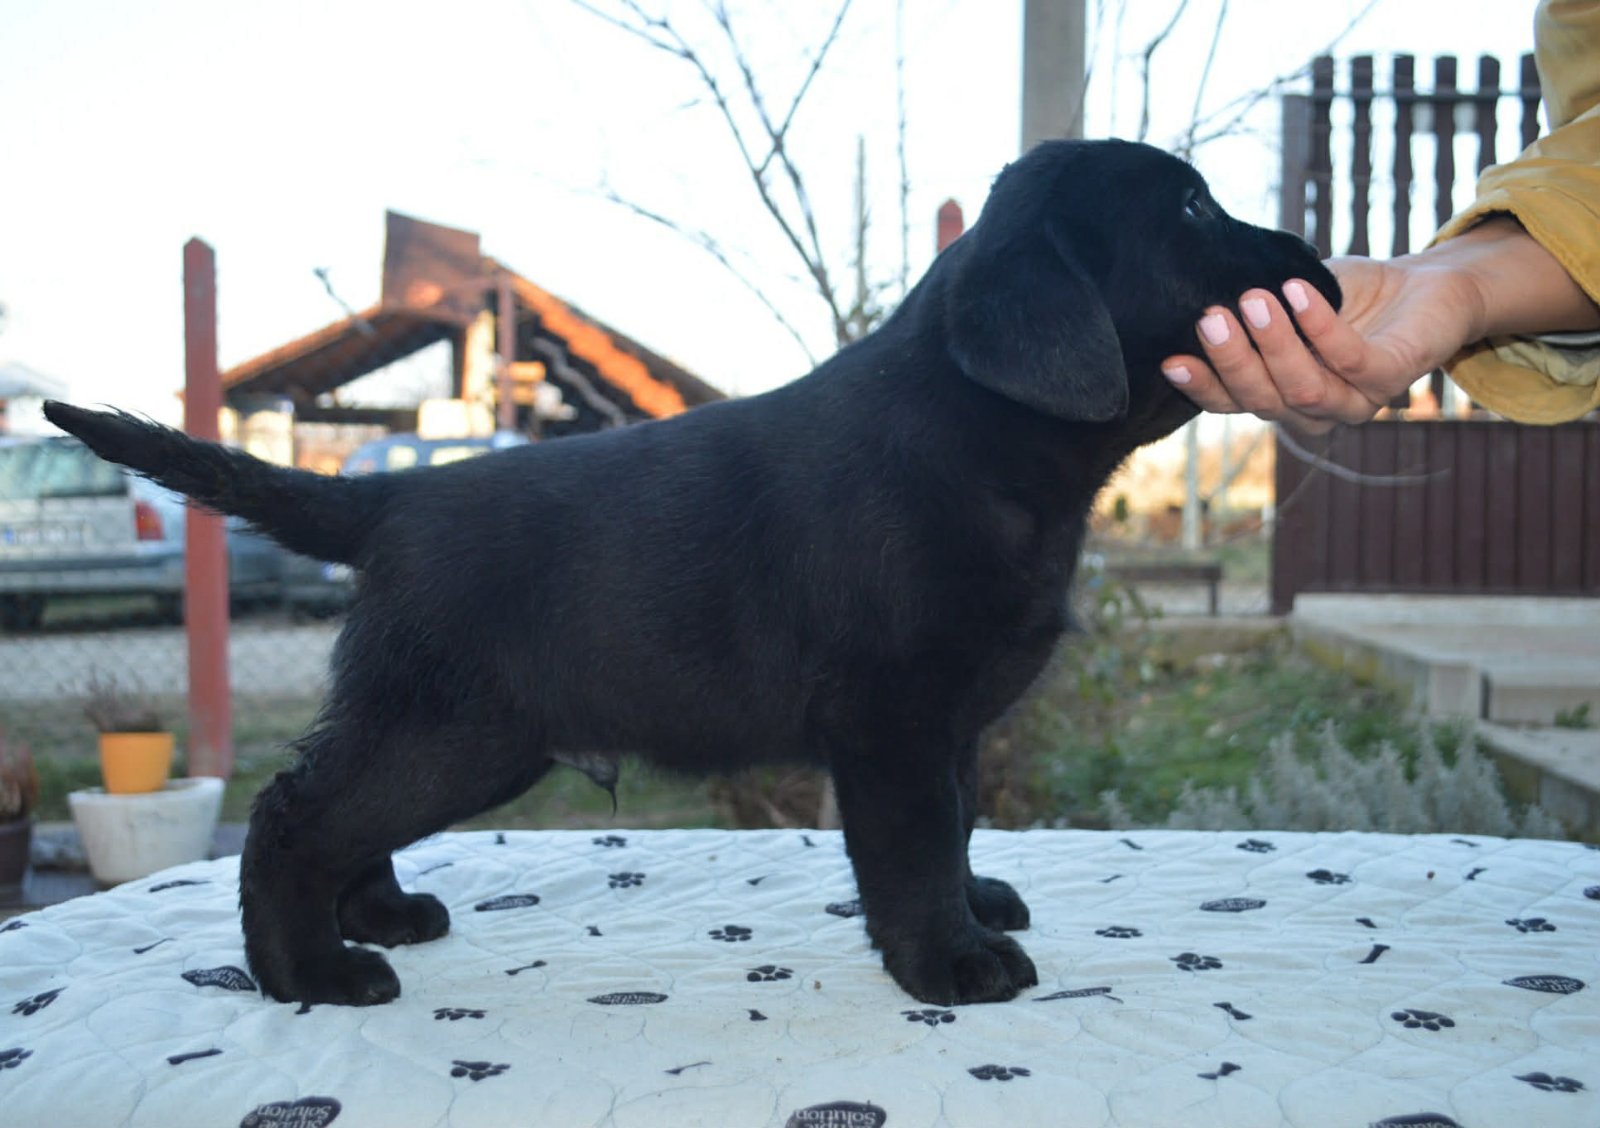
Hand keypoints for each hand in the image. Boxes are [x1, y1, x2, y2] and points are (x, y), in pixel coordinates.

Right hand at [1161, 255, 1482, 433]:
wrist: (1429, 284)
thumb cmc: (1352, 295)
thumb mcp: (1288, 297)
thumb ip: (1251, 308)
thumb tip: (1195, 292)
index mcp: (1282, 396)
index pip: (1233, 401)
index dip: (1202, 386)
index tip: (1171, 360)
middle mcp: (1315, 410)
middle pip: (1263, 401)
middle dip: (1233, 360)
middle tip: (1210, 316)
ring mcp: (1356, 400)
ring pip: (1303, 390)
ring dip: (1274, 346)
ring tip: (1254, 300)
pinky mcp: (1392, 376)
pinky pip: (1351, 360)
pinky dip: (1320, 327)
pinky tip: (1299, 291)